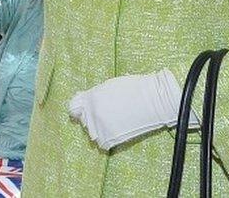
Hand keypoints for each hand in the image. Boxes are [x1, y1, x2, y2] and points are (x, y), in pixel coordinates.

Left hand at [69, 69, 189, 149]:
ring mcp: (101, 126)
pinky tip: (115, 131)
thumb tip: (85, 100)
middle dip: (91, 117)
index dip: (79, 108)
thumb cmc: (135, 90)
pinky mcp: (111, 138)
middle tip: (107, 114)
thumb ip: (94, 95)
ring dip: (99, 128)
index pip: (73, 107)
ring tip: (113, 121)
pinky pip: (101, 142)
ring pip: (91, 131)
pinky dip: (106, 139)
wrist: (156, 101)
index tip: (82, 109)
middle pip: (83, 119)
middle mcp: (92, 113)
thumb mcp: (109, 86)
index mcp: (91, 98)